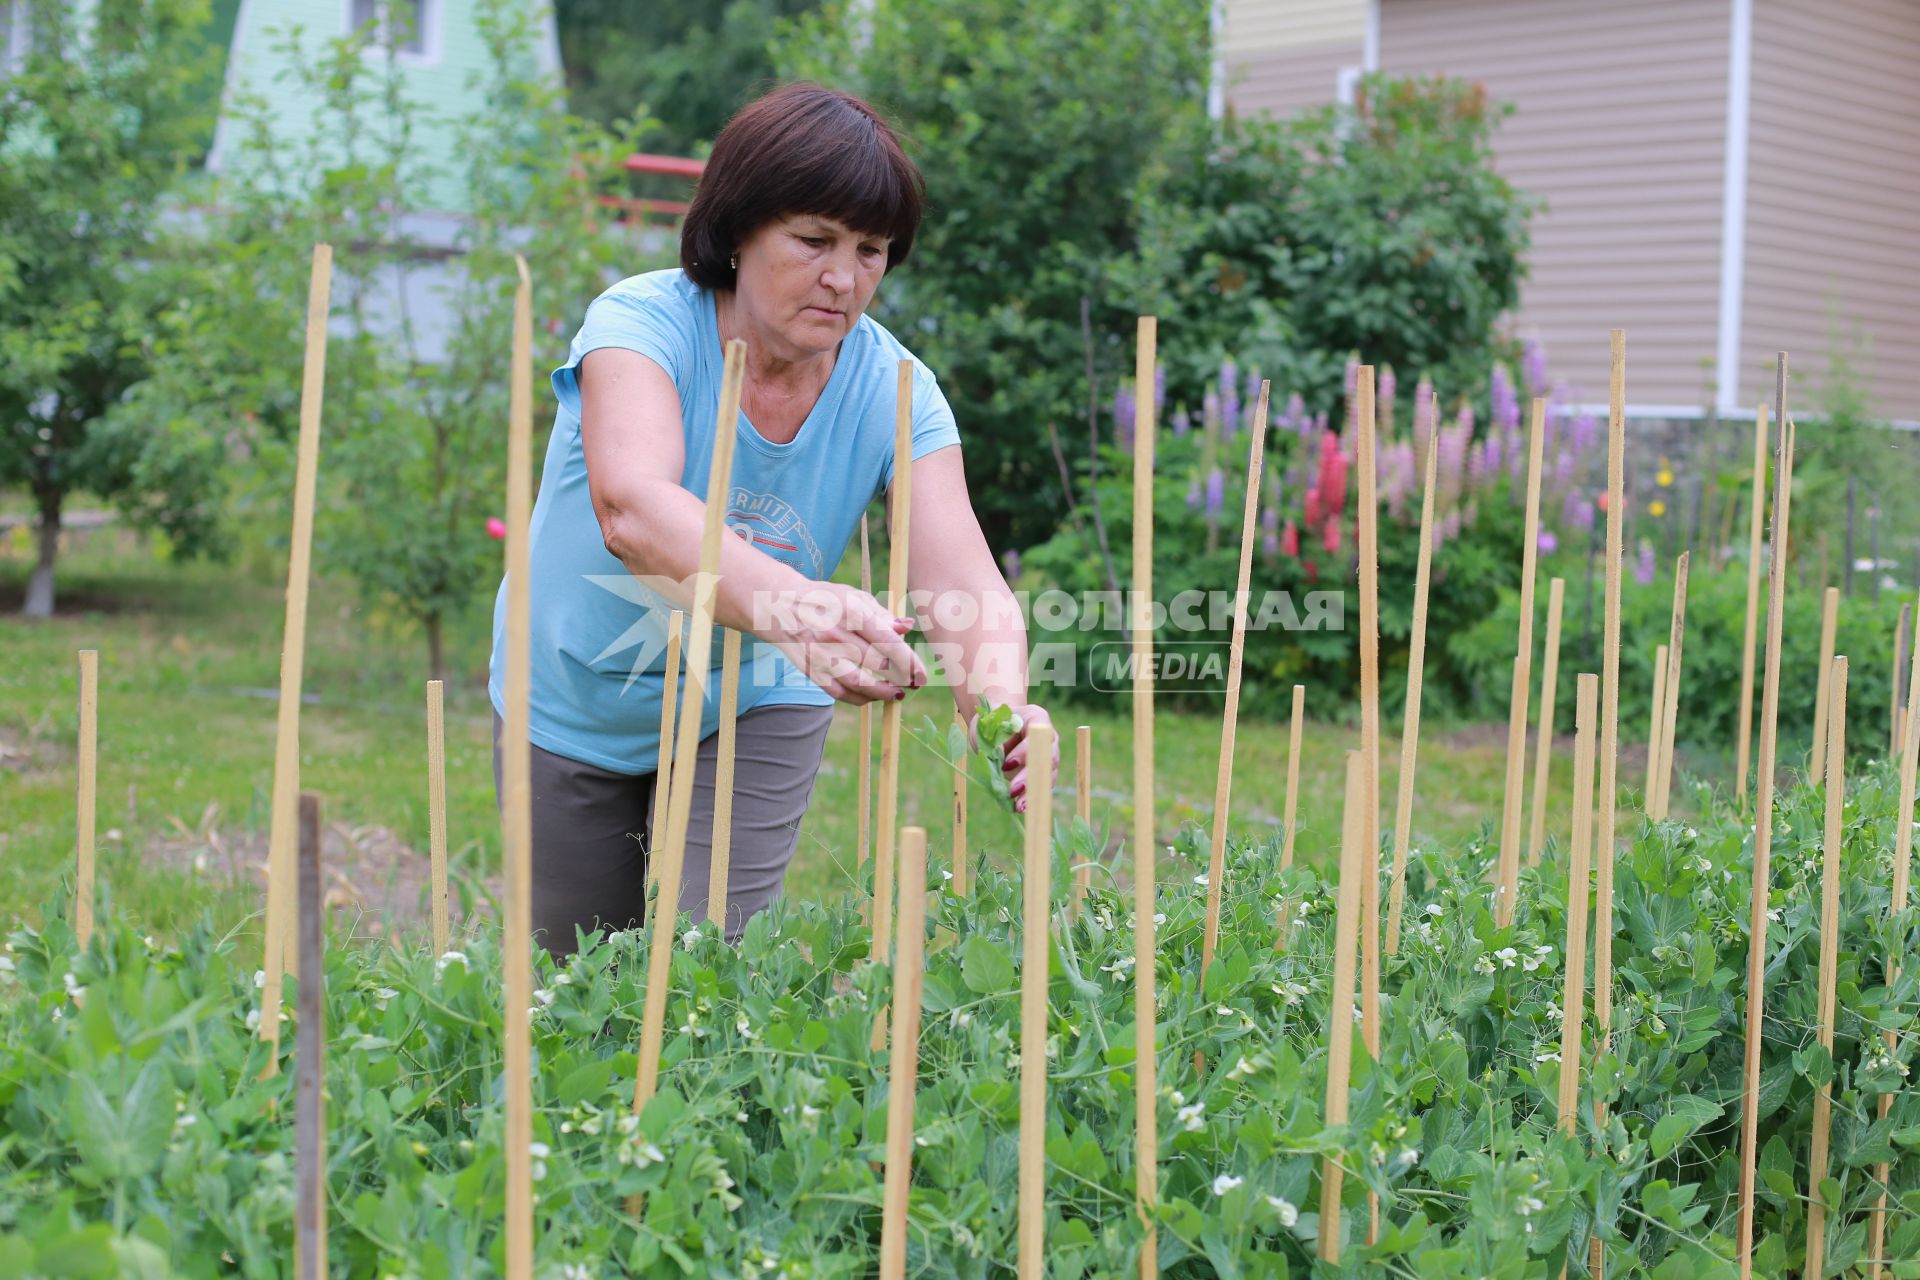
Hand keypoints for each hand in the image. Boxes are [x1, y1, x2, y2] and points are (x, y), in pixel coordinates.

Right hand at [766, 580, 926, 704]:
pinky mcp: (811, 670)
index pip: (888, 642)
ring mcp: (822, 654)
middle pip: (878, 664)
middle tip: (914, 684)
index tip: (922, 675)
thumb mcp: (854, 597)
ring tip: (897, 694)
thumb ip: (882, 614)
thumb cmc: (825, 600)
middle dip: (901, 678)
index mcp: (852, 612)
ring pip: (859, 683)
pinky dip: (859, 699)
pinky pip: (839, 692)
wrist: (779, 606)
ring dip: (882, 693)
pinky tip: (871, 697)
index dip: (910, 662)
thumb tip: (908, 627)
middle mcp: (837, 634)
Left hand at [991, 702, 1058, 814]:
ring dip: (1033, 792)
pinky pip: (1042, 786)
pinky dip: (1032, 797)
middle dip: (1030, 776)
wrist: (996, 727)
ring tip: (1019, 807)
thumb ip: (996, 742)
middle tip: (1014, 790)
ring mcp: (1049, 755)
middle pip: (1047, 758)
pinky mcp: (1043, 772)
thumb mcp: (988, 727)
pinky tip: (1022, 808)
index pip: (1039, 733)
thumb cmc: (992, 723)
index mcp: (1036, 718)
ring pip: (1048, 775)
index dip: (1025, 750)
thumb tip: (1000, 764)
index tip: (1007, 763)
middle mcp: (1048, 737)